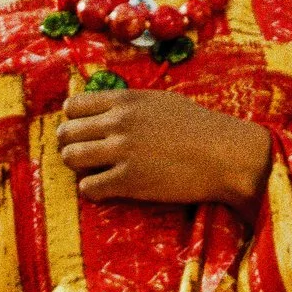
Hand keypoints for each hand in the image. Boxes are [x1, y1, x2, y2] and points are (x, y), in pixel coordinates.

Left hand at [56, 87, 273, 206]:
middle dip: (70, 145)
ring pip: (71, 158)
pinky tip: (107, 189)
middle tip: (83, 156)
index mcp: (126, 100)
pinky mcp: (128, 181)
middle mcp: (118, 123)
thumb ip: (130, 105)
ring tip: (93, 172)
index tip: (83, 131)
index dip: (73, 120)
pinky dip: (92, 190)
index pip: (74, 105)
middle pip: (67, 132)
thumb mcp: (161, 102)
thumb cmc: (199, 127)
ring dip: (77, 168)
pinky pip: (88, 188)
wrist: (224, 155)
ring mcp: (122, 151)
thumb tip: (106, 110)